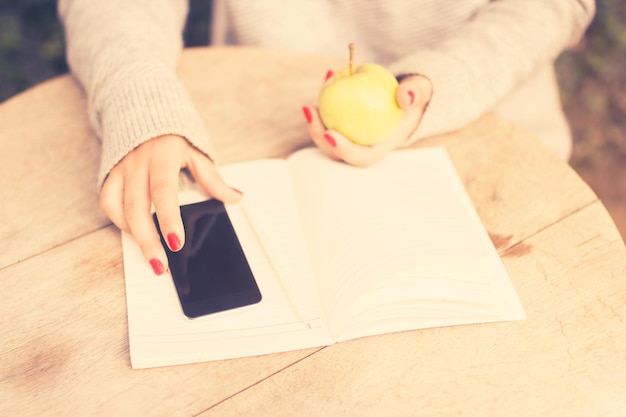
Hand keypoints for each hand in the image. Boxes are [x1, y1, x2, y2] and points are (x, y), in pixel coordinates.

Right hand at [99, 134, 241, 274]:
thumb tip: (236, 198)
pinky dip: (119, 221)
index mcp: (163, 156)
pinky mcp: (109, 173)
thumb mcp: (197, 152)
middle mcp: (138, 163)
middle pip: (138, 208)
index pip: (164, 192)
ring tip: (151, 256)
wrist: (142, 110)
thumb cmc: (173, 135)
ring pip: (119, 208)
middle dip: (148, 240)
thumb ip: (213, 178)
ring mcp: (121, 169)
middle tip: (160, 265)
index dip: (168, 219)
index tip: (176, 243)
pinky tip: (135, 233)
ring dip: (133, 235)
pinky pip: (107, 202)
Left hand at [303, 74, 432, 166]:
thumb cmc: (414, 96)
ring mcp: (351, 136)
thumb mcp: (421, 92)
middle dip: (318, 135)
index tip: (330, 134)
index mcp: (381, 147)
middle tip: (310, 110)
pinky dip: (327, 97)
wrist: (408, 95)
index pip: (361, 157)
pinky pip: (330, 113)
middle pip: (336, 151)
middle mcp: (363, 146)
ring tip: (312, 98)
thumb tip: (405, 96)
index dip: (343, 151)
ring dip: (315, 120)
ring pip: (327, 134)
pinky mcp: (343, 123)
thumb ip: (416, 93)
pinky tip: (328, 74)